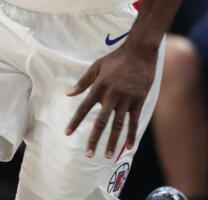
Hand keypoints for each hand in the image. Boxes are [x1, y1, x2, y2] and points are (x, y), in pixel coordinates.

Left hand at [66, 41, 156, 158]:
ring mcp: (126, 99)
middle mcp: (111, 95)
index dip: (75, 122)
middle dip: (94, 139)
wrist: (140, 52)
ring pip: (117, 125)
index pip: (83, 108)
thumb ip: (83, 82)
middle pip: (100, 121)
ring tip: (107, 156)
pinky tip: (128, 146)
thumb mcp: (96, 66)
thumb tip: (68, 94)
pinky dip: (131, 135)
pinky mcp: (138, 101)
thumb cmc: (116, 58)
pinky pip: (134, 121)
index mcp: (99, 86)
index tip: (67, 133)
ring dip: (111, 142)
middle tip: (88, 155)